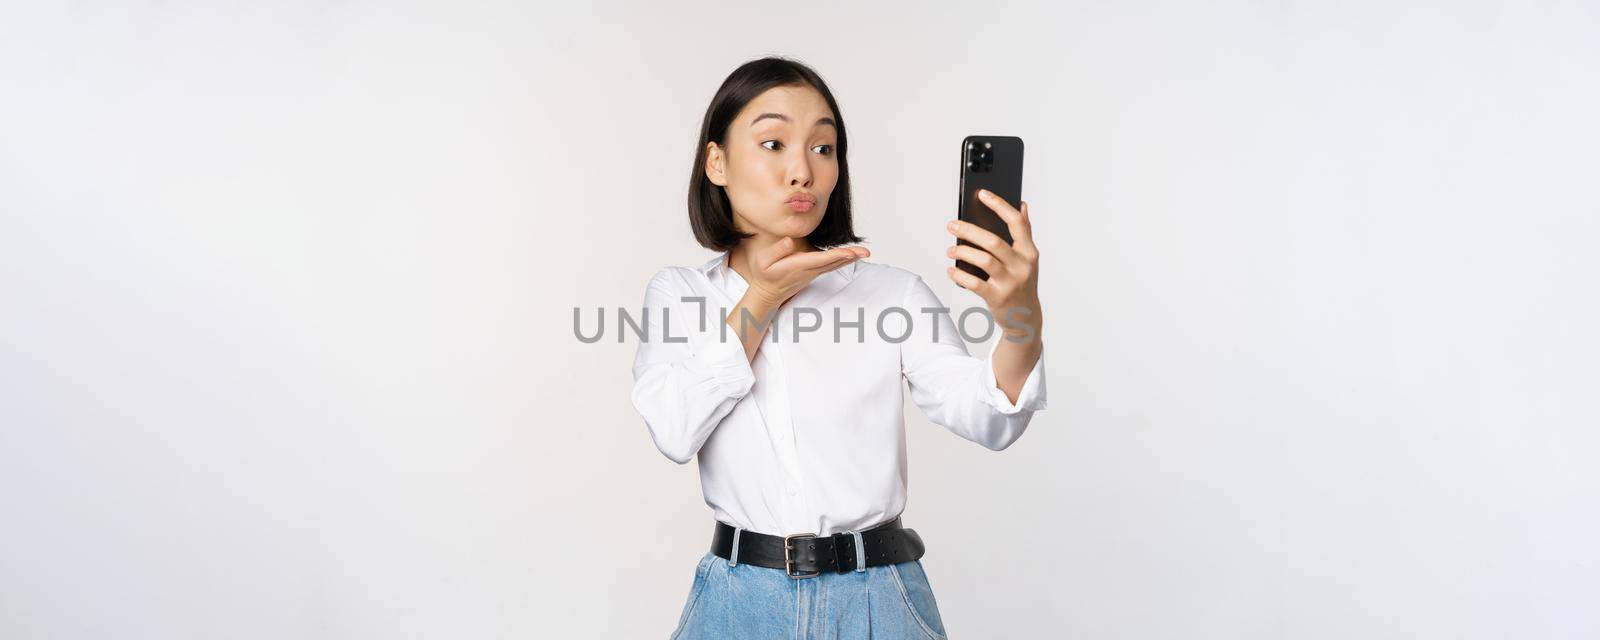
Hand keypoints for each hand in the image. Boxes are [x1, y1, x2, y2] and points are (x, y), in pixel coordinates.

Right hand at [742, 237, 868, 307]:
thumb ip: (777, 251)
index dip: (837, 255)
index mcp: (798, 266)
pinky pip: (832, 265)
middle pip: (834, 262)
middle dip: (850, 257)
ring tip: (864, 252)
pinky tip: (851, 255)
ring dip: (850, 258)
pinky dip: (843, 260)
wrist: (767, 293)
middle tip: (867, 252)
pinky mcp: (814, 272)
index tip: (851, 252)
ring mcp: (813, 273)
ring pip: (835, 264)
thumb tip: (789, 241)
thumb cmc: (764, 275)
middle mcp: (809, 270)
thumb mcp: (763, 262)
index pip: (821, 259)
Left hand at [945, 189, 1041, 340]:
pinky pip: (974, 283)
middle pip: (993, 242)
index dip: (1000, 205)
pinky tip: (951, 269)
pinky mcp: (997, 297)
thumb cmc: (1022, 282)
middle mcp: (1022, 265)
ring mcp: (1010, 282)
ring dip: (962, 252)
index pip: (1017, 222)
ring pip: (983, 260)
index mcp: (1030, 252)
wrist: (1026, 317)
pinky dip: (959, 275)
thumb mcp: (1028, 258)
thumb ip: (1024, 233)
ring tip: (950, 249)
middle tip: (952, 225)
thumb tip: (1022, 205)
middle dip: (969, 230)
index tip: (982, 194)